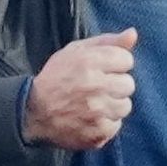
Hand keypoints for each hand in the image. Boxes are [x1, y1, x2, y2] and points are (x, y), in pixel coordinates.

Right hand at [23, 28, 136, 149]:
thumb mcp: (76, 52)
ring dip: (112, 105)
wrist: (33, 112)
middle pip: (129, 84)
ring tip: (94, 104)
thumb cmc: (57, 78)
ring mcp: (97, 111)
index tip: (102, 70)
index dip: (115, 65)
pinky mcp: (97, 132)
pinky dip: (105, 123)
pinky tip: (90, 118)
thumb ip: (107, 42)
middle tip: (96, 88)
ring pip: (125, 106)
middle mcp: (95, 85)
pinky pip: (116, 125)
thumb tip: (133, 33)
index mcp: (89, 62)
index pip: (126, 60)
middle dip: (115, 85)